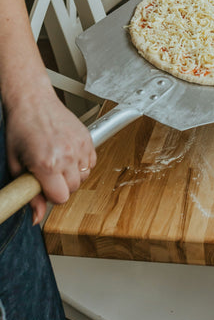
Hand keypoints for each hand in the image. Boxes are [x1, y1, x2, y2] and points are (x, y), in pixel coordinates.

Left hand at [3, 75, 95, 223]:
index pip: (60, 198)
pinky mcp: (87, 138)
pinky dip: (82, 164)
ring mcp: (79, 146)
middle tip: (49, 175)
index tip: (44, 189)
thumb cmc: (21, 128)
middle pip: (73, 189)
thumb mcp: (16, 165)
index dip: (51, 197)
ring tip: (58, 163)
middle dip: (61, 187)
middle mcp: (66, 156)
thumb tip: (36, 218)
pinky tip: (68, 156)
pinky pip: (92, 162)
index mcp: (47, 164)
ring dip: (72, 175)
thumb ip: (28, 194)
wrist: (33, 102)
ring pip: (84, 177)